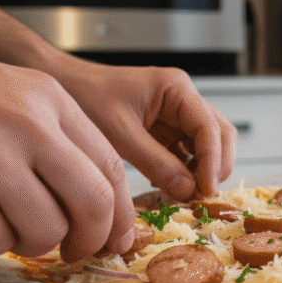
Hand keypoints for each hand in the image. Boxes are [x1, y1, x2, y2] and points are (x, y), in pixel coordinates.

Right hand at [0, 42, 135, 260]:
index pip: (111, 165)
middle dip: (91, 239)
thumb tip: (100, 205)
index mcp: (49, 98)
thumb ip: (57, 137)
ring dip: (31, 241)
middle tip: (78, 251)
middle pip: (93, 203)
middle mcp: (27, 126)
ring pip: (46, 231)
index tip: (118, 236)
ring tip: (6, 221)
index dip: (121, 212)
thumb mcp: (13, 94)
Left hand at [41, 55, 236, 200]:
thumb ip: (157, 162)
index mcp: (176, 89)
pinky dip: (186, 172)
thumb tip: (188, 190)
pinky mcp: (166, 131)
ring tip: (187, 194)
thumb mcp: (120, 133)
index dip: (212, 161)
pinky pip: (188, 153)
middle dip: (216, 166)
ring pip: (208, 146)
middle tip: (202, 195)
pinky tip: (173, 187)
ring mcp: (177, 116)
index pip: (210, 128)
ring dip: (203, 171)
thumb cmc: (85, 97)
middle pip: (220, 135)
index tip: (205, 190)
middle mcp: (183, 99)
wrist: (61, 86)